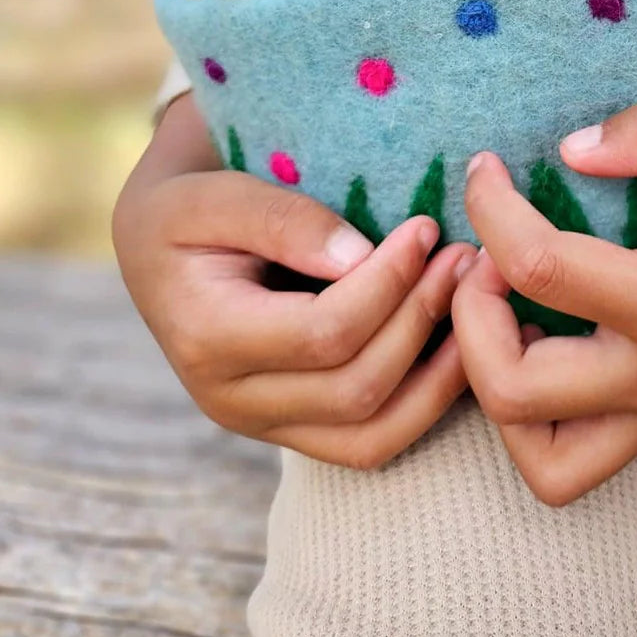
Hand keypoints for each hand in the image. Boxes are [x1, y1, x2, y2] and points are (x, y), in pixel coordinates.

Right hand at [114, 95, 475, 467]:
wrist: (159, 248)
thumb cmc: (190, 208)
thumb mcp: (216, 193)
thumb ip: (282, 220)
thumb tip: (359, 257)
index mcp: (206, 339)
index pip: (322, 332)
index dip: (387, 283)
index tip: (426, 228)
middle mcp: (230, 401)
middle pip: (356, 386)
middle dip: (423, 318)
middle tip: (466, 257)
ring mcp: (264, 428)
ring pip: (374, 432)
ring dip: (441, 370)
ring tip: (477, 301)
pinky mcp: (295, 432)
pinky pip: (374, 443)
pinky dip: (428, 402)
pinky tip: (462, 346)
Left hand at [452, 101, 636, 504]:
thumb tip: (569, 149)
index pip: (543, 270)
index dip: (491, 211)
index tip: (484, 169)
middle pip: (516, 393)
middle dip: (470, 318)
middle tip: (481, 257)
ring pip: (543, 462)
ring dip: (494, 388)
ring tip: (503, 312)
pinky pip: (573, 456)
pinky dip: (531, 410)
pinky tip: (541, 334)